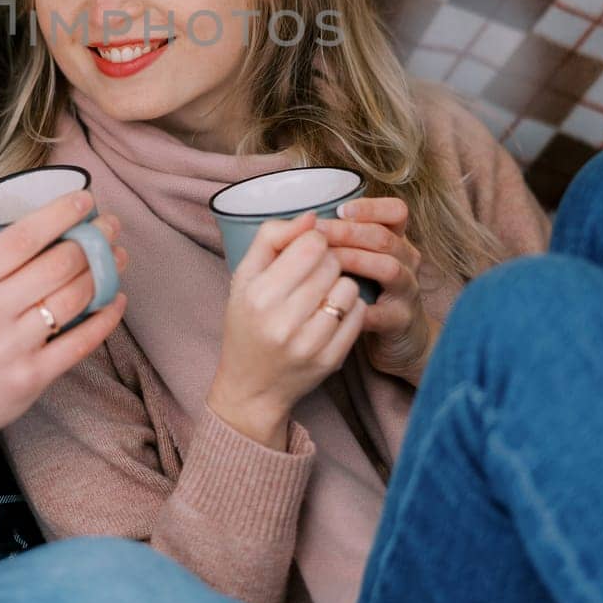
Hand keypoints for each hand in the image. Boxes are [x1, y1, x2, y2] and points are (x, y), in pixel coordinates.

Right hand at [0, 191, 127, 458]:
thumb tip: (1, 201)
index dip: (59, 214)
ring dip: (105, 273)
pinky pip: (80, 342)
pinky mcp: (32, 377)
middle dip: (93, 240)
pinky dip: (106, 318)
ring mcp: (11, 347)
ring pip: (73, 301)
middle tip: (109, 227)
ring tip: (117, 257)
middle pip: (56, 266)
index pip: (21, 238)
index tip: (85, 199)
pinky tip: (117, 299)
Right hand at [207, 212, 365, 448]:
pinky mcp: (330, 360)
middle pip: (332, 264)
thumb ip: (271, 238)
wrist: (252, 385)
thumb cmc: (247, 323)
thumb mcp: (244, 277)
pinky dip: (350, 307)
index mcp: (259, 295)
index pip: (310, 245)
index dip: (313, 241)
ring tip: (323, 293)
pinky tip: (332, 312)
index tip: (306, 250)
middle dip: (327, 261)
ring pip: (348, 287)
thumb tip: (311, 216)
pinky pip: (358, 314)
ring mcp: (309, 344)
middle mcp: (283, 321)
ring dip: (340, 284)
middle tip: (314, 273)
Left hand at [314, 197, 434, 382]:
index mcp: (394, 239)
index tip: (340, 209)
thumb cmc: (365, 291)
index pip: (396, 212)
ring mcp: (407, 289)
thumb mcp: (356, 260)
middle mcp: (406, 260)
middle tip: (317, 232)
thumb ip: (337, 238)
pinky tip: (335, 304)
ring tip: (325, 262)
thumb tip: (302, 220)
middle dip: (348, 232)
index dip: (371, 207)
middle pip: (384, 237)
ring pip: (389, 267)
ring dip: (356, 260)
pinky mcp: (402, 320)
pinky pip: (384, 312)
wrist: (395, 339)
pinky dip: (360, 308)